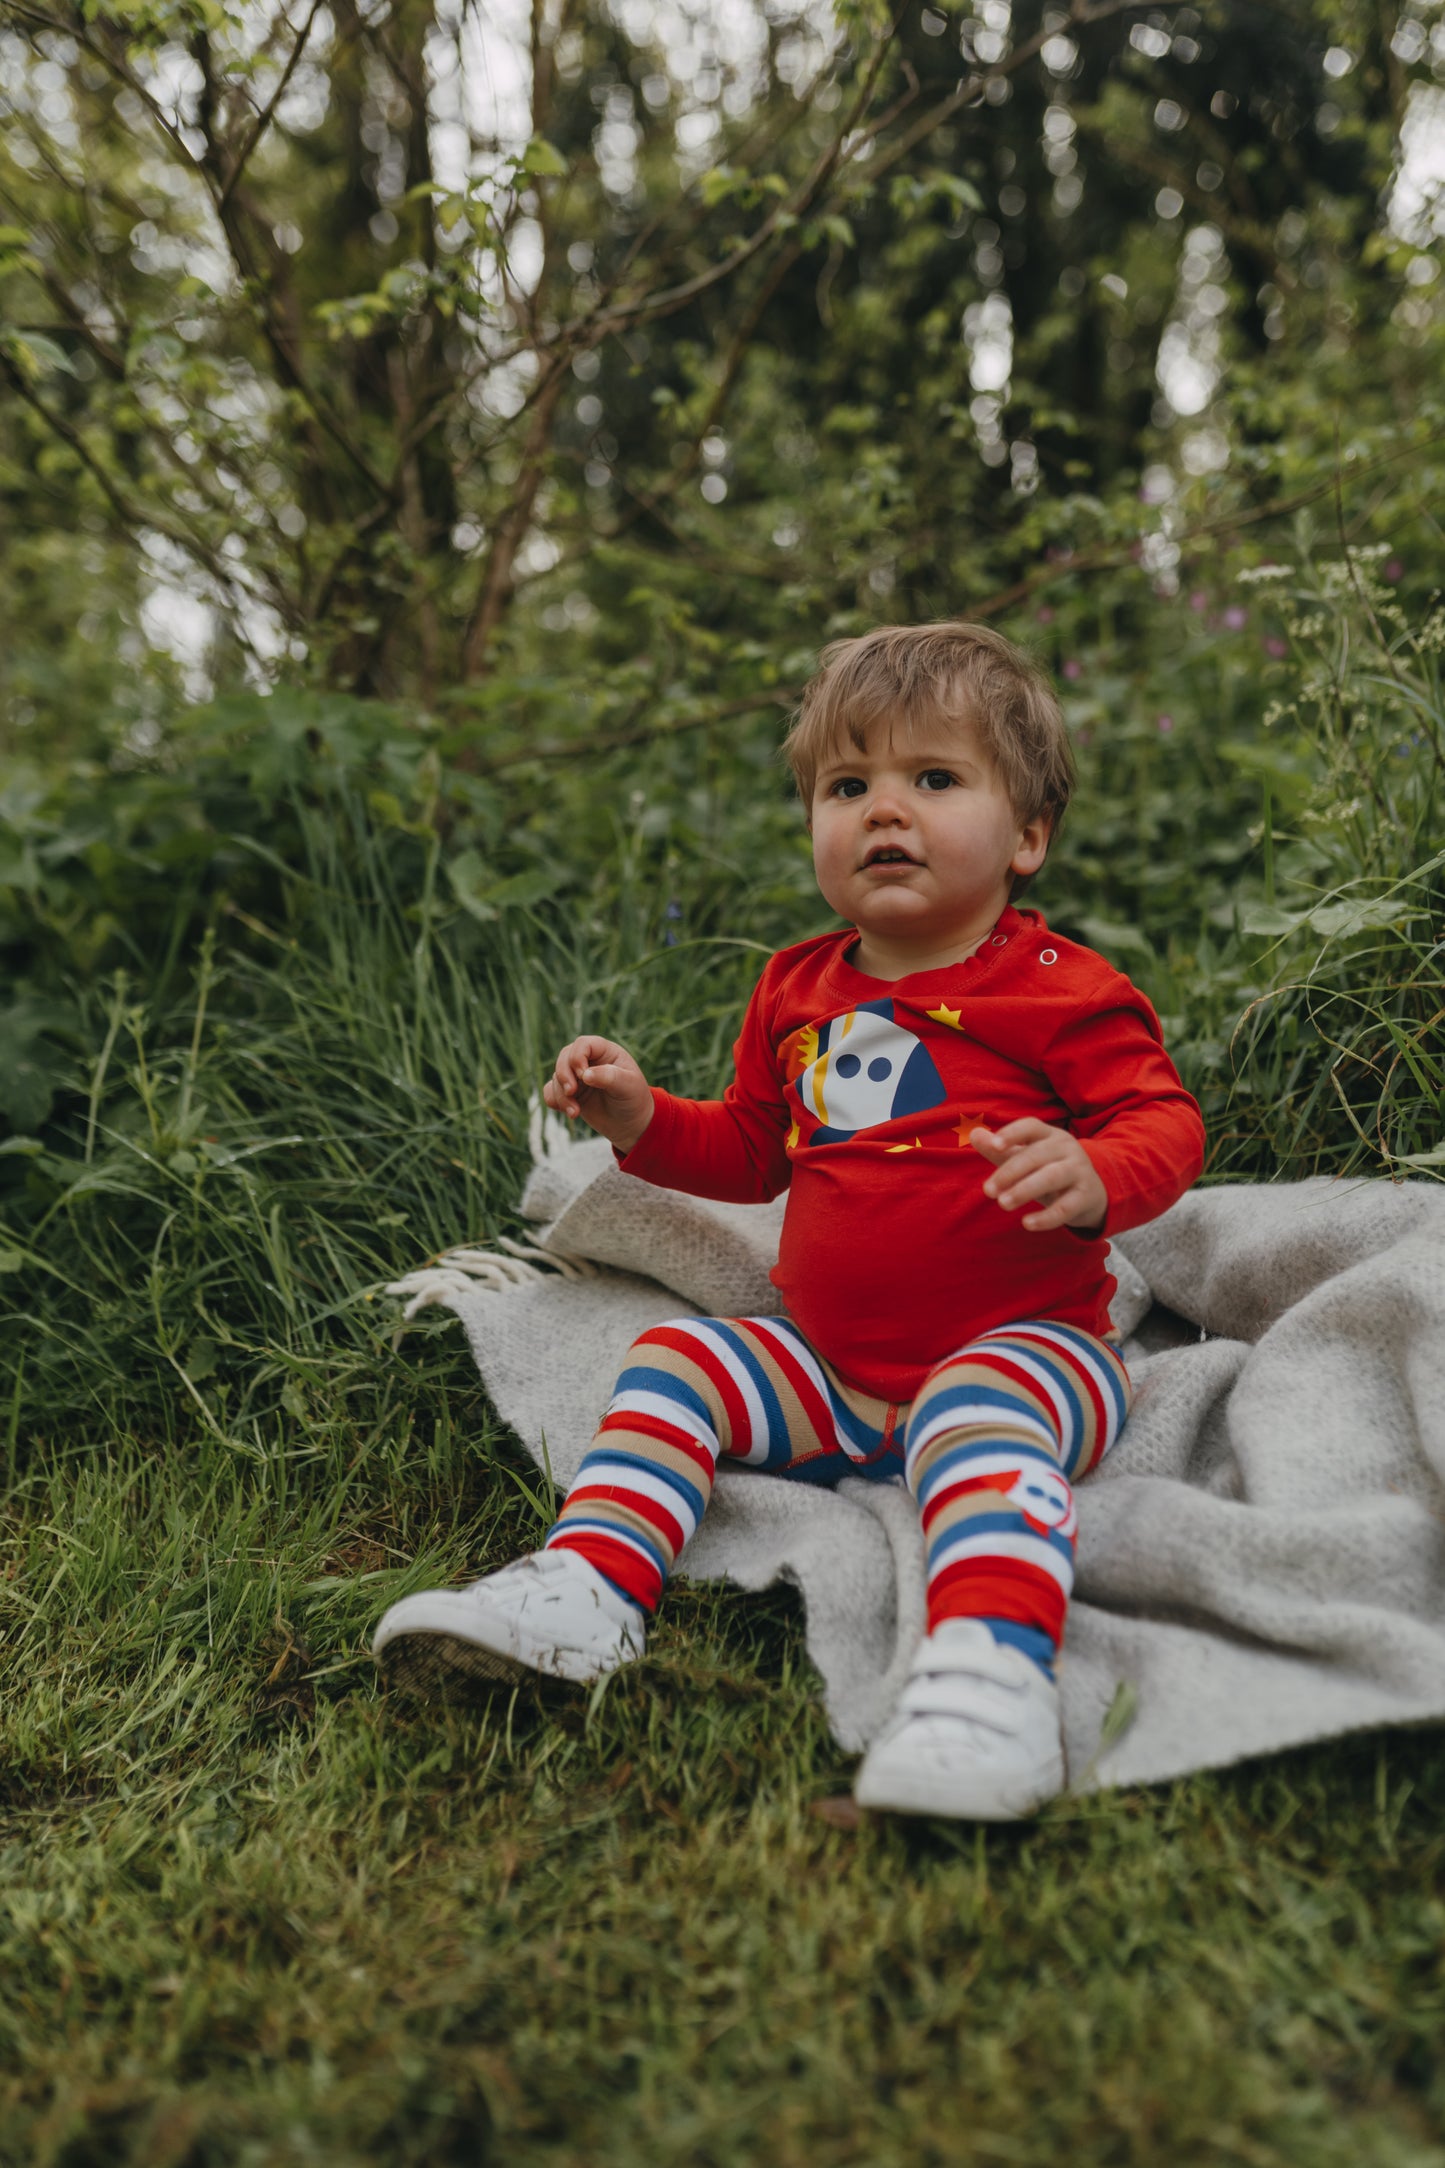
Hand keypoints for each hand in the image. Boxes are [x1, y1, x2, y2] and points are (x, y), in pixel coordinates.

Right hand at [543, 1035, 654, 1154]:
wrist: (630, 1124)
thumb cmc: (634, 1099)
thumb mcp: (628, 1086)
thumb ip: (609, 1077)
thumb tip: (585, 1074)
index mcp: (605, 1052)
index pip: (583, 1044)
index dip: (577, 1057)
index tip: (582, 1076)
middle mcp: (589, 1061)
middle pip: (564, 1057)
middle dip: (563, 1075)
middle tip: (571, 1092)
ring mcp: (577, 1077)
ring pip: (556, 1077)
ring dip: (561, 1096)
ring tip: (575, 1113)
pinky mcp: (569, 1093)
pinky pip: (551, 1091)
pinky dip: (554, 1101)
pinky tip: (569, 1112)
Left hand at [971, 1119, 1107, 1234]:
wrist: (1092, 1192)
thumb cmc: (1049, 1170)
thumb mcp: (1026, 1158)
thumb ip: (999, 1149)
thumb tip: (973, 1134)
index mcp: (1049, 1135)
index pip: (1031, 1126)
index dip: (1013, 1133)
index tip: (995, 1146)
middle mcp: (1066, 1149)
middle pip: (1036, 1155)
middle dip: (1010, 1172)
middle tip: (987, 1191)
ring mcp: (1079, 1171)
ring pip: (1052, 1177)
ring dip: (1025, 1190)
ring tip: (1003, 1204)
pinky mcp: (1086, 1196)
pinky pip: (1066, 1207)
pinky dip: (1047, 1217)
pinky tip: (1027, 1224)